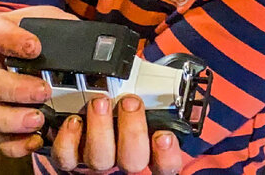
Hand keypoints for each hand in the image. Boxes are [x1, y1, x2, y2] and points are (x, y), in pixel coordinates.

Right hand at [0, 5, 77, 157]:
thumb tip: (95, 44)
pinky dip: (14, 143)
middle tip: (43, 91)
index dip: (10, 41)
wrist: (13, 53)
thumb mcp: (46, 22)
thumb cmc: (32, 36)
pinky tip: (36, 140)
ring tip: (39, 120)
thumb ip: (62, 28)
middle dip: (14, 89)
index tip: (34, 47)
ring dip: (11, 120)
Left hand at [50, 95, 186, 174]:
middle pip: (133, 160)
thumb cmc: (125, 106)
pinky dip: (68, 139)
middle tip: (130, 103)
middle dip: (132, 131)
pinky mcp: (71, 157)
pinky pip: (67, 157)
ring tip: (100, 102)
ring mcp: (96, 160)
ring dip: (100, 129)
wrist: (92, 110)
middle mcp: (122, 159)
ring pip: (100, 158)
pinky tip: (74, 121)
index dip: (166, 155)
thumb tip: (196, 98)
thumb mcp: (150, 102)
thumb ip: (169, 102)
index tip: (163, 135)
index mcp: (147, 149)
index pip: (165, 166)